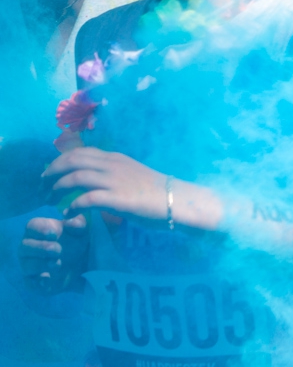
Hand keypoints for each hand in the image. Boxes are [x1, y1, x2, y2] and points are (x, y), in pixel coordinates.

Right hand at [19, 213, 86, 287]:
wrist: (84, 266)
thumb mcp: (82, 231)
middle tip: (58, 250)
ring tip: (58, 264)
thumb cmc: (78, 243)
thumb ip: (78, 222)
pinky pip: (29, 283)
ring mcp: (29, 265)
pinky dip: (37, 282)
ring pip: (26, 265)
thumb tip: (68, 218)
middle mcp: (29, 247)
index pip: (31, 226)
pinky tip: (47, 280)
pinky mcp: (33, 282)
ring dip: (41, 264)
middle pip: (24, 246)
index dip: (40, 229)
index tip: (54, 234)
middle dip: (41, 248)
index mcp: (39, 231)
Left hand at [46, 147, 173, 221]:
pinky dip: (73, 207)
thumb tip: (93, 181)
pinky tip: (68, 214)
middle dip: (51, 173)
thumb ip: (112, 174)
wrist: (177, 201)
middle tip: (42, 187)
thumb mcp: (131, 174)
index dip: (59, 162)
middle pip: (72, 160)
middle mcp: (112, 165)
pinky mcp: (117, 199)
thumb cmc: (156, 191)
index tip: (49, 175)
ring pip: (76, 177)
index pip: (80, 152)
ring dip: (57, 189)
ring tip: (50, 201)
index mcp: (115, 158)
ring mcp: (114, 181)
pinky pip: (86, 199)